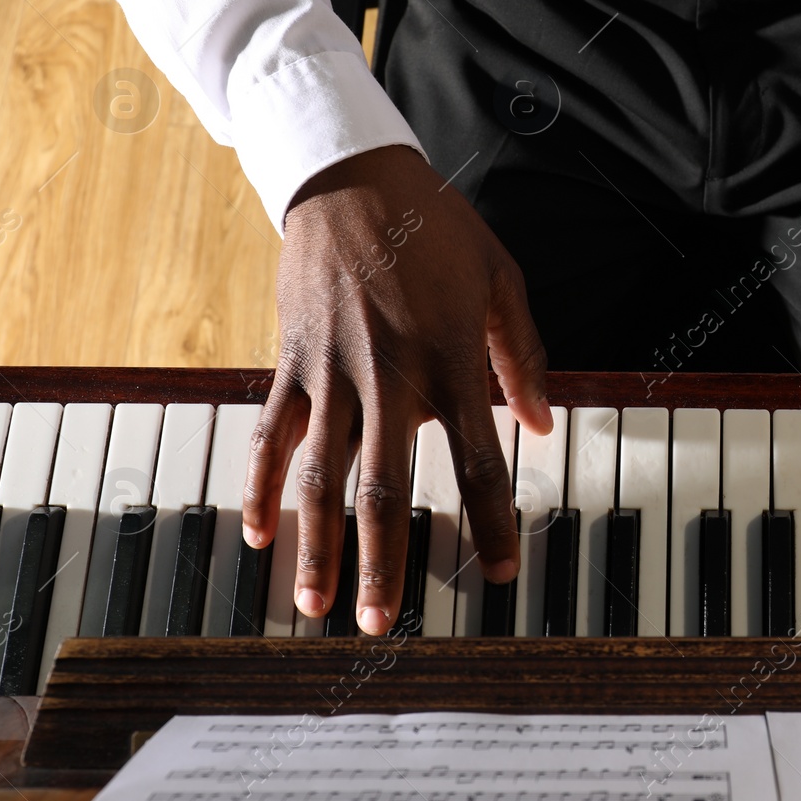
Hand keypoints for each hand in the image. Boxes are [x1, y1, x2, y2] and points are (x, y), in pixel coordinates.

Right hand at [243, 145, 553, 634]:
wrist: (352, 178)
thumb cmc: (436, 228)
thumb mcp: (501, 279)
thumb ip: (525, 356)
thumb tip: (544, 424)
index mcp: (451, 361)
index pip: (479, 461)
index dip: (493, 522)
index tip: (503, 573)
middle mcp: (391, 378)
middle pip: (386, 488)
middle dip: (385, 561)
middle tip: (382, 623)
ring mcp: (333, 373)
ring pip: (319, 475)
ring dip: (317, 544)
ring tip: (315, 602)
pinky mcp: (291, 361)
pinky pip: (270, 435)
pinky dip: (259, 486)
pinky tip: (257, 534)